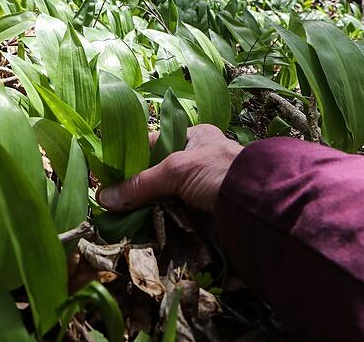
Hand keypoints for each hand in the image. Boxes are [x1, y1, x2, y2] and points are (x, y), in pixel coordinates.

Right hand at [97, 124, 242, 212]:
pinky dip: (158, 220)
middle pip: (155, 173)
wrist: (258, 207)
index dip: (129, 158)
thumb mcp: (176, 170)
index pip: (152, 144)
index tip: (108, 173)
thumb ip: (141, 183)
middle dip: (135, 187)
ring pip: (162, 196)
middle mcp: (196, 160)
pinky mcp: (202, 212)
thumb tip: (105, 197)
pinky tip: (138, 225)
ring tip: (117, 215)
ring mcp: (199, 188)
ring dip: (144, 206)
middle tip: (109, 199)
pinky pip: (173, 214)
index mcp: (193, 138)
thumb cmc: (219, 172)